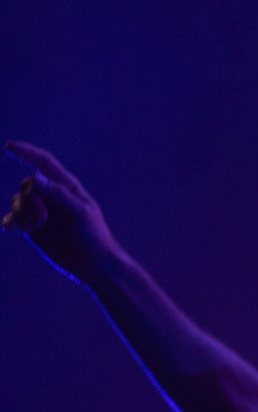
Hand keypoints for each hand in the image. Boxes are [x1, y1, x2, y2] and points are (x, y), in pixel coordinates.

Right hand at [2, 142, 118, 285]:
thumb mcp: (80, 212)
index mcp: (66, 186)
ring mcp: (41, 211)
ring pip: (18, 200)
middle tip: (43, 220)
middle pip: (28, 185)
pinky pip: (14, 218)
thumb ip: (58, 194)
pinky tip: (7, 227)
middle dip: (30, 200)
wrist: (94, 265)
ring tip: (33, 228)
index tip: (8, 146)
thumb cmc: (94, 236)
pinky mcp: (34, 228)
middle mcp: (52, 196)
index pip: (43, 162)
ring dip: (21, 212)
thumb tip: (35, 178)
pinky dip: (9, 220)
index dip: (26, 152)